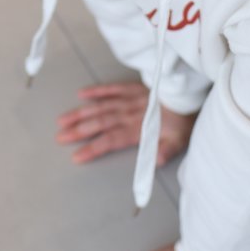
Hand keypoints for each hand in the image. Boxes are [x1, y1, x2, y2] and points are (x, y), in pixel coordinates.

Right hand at [55, 81, 197, 165]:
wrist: (190, 95)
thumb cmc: (182, 121)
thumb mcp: (178, 141)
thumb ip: (165, 151)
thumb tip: (156, 162)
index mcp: (138, 129)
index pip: (111, 140)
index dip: (93, 148)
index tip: (76, 156)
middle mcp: (129, 114)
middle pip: (100, 123)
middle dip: (78, 131)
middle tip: (59, 137)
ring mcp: (129, 99)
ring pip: (100, 107)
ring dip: (81, 113)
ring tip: (62, 120)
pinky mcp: (132, 88)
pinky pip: (112, 88)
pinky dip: (97, 91)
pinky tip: (82, 94)